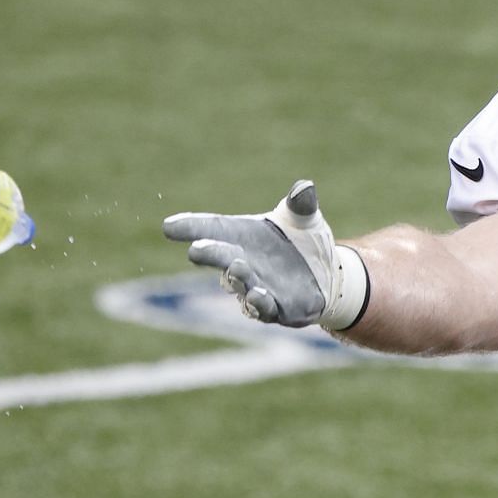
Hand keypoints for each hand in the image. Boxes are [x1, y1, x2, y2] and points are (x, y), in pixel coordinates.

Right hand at [163, 180, 368, 329]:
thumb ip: (301, 205)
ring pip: (240, 285)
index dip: (190, 227)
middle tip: (197, 249)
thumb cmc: (304, 240)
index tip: (168, 226)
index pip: (211, 228)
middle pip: (220, 257)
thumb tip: (305, 188)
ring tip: (237, 266)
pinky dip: (259, 303)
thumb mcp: (304, 218)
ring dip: (236, 278)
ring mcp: (256, 287)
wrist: (328, 274)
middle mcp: (241, 262)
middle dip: (209, 254)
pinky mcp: (277, 309)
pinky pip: (264, 309)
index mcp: (241, 235)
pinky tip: (257, 296)